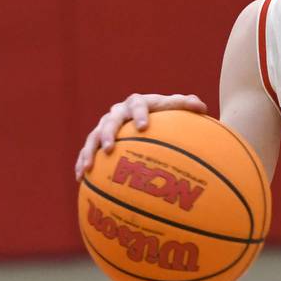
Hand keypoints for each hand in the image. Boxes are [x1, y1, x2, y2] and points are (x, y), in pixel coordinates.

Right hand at [74, 92, 206, 179]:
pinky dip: (82, 162)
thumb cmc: (165, 114)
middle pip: (110, 120)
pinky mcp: (97, 140)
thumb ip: (187, 105)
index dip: (139, 114)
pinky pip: (87, 151)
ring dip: (90, 151)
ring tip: (88, 167)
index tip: (144, 127)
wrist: (147, 118)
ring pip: (93, 136)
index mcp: (137, 102)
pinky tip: (80, 178)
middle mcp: (118, 112)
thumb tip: (201, 106)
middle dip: (108, 133)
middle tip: (110, 147)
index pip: (137, 104)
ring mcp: (105, 126)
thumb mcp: (176, 108)